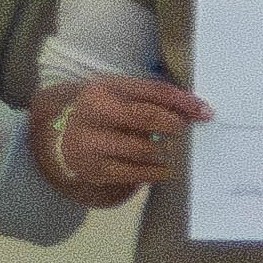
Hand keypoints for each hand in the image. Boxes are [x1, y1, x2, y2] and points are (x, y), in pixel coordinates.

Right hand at [37, 69, 206, 205]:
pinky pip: (133, 173)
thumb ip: (151, 97)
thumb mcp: (118, 95)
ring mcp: (91, 143)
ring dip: (166, 150)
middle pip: (145, 117)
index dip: (183, 101)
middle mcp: (93, 113)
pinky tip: (166, 170)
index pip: (152, 91)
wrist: (58, 138)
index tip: (205, 111)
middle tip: (184, 131)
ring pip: (142, 148)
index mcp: (103, 89)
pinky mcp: (94, 169)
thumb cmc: (101, 114)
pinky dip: (155, 172)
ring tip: (174, 150)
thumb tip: (194, 108)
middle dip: (173, 125)